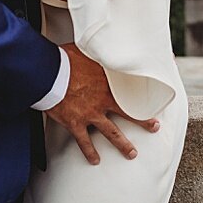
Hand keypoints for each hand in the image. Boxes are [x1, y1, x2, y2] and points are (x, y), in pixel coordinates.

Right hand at [47, 43, 160, 164]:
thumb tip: (103, 42)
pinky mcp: (75, 123)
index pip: (131, 90)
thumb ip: (97, 53)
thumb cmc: (64, 59)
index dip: (143, 94)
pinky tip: (95, 160)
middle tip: (154, 128)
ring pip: (111, 133)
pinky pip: (84, 142)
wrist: (47, 73)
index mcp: (107, 83)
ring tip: (132, 153)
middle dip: (143, 122)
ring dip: (123, 144)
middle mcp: (102, 101)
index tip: (155, 98)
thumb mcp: (86, 51)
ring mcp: (90, 114)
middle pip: (127, 114)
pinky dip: (90, 152)